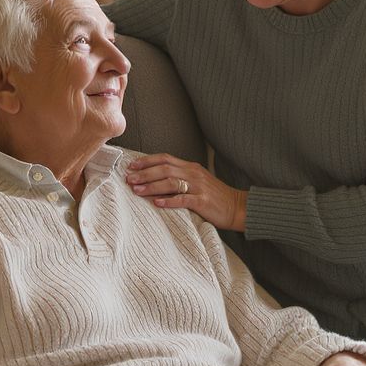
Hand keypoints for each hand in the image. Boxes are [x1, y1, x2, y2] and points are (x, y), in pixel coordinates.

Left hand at [126, 154, 246, 230]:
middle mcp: (193, 173)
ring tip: (136, 190)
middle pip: (164, 169)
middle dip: (144, 173)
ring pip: (170, 182)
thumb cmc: (214, 196)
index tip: (131, 165)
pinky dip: (168, 201)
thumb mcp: (197, 181)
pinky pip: (183, 199)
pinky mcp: (203, 201)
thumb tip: (155, 179)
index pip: (165, 158)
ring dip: (151, 186)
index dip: (147, 161)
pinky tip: (156, 203)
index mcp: (190, 167)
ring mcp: (198, 187)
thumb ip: (180, 177)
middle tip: (128, 178)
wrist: (237, 206)